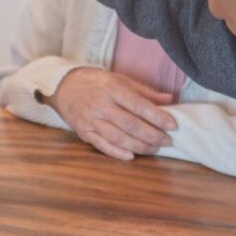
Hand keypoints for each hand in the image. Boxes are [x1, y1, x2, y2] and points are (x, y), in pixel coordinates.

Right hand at [45, 68, 177, 160]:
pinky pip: (102, 145)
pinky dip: (117, 153)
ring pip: (118, 138)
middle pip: (131, 125)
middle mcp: (101, 105)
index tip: (173, 125)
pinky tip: (132, 156)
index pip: (139, 105)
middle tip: (167, 141)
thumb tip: (169, 99)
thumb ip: (144, 91)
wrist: (62, 86)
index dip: (158, 117)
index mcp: (112, 88)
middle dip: (152, 135)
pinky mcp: (83, 132)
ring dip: (139, 146)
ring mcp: (91, 120)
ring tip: (155, 149)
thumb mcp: (119, 79)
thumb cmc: (95, 81)